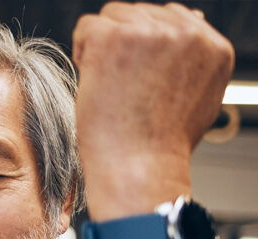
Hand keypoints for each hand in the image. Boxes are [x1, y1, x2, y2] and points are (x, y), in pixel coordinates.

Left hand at [72, 2, 233, 218]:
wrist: (140, 167)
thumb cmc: (159, 141)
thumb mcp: (196, 94)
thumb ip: (193, 57)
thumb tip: (192, 20)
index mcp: (213, 45)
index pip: (170, 18)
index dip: (145, 49)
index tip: (141, 81)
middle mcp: (189, 33)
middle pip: (139, 13)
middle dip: (124, 44)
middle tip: (124, 87)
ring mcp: (152, 33)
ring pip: (112, 16)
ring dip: (102, 47)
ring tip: (112, 86)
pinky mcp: (116, 38)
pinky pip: (87, 26)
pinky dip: (83, 52)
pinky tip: (96, 82)